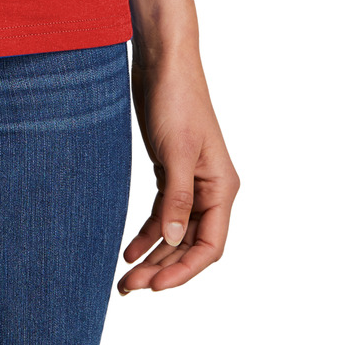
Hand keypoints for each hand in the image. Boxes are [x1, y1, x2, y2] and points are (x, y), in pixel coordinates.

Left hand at [118, 40, 239, 294]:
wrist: (163, 60)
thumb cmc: (177, 98)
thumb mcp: (176, 151)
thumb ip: (176, 198)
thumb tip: (171, 240)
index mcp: (221, 187)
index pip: (209, 245)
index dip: (184, 269)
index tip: (156, 285)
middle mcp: (210, 189)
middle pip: (189, 243)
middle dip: (163, 268)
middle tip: (131, 288)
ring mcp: (190, 181)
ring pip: (174, 231)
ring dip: (152, 254)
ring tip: (126, 279)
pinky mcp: (171, 170)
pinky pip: (162, 212)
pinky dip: (147, 231)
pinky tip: (129, 248)